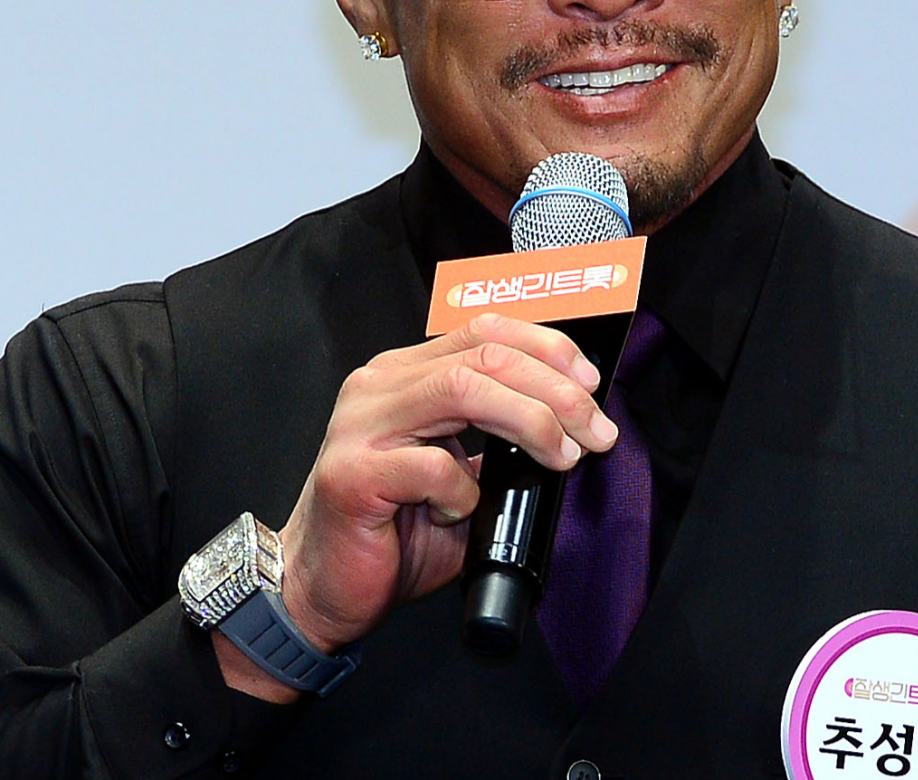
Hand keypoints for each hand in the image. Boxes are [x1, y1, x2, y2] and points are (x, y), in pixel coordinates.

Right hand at [214, 313, 616, 702]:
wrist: (322, 588)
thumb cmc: (393, 530)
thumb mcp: (457, 467)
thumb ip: (496, 435)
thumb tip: (573, 421)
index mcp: (403, 374)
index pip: (483, 330)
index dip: (546, 348)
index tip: (590, 385)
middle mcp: (379, 387)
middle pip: (484, 356)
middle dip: (555, 391)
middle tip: (595, 432)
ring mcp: (360, 426)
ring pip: (464, 390)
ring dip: (531, 422)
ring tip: (561, 457)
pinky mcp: (353, 475)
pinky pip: (432, 467)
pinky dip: (464, 492)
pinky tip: (458, 513)